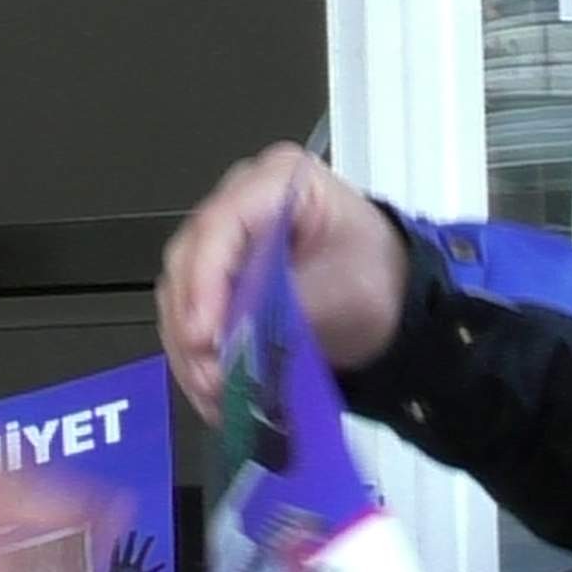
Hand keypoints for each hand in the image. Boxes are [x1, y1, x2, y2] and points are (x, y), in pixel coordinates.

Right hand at [159, 143, 409, 420]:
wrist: (391, 302)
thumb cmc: (376, 279)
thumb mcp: (342, 290)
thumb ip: (285, 307)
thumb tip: (234, 336)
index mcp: (279, 179)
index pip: (220, 224)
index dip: (204, 281)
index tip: (203, 334)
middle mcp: (239, 202)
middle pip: (189, 259)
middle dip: (192, 323)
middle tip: (209, 373)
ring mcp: (223, 242)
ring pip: (180, 293)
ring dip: (190, 349)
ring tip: (214, 393)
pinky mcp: (215, 280)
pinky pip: (188, 318)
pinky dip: (196, 359)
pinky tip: (212, 393)